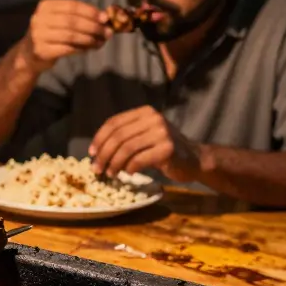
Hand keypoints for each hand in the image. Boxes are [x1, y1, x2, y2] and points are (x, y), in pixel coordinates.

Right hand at [23, 0, 112, 65]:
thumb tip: (105, 17)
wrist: (28, 54)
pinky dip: (81, 49)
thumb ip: (78, 17)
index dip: (90, 11)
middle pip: (72, 21)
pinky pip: (66, 49)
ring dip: (89, 39)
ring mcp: (38, 35)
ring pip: (71, 36)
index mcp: (45, 6)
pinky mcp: (41, 51)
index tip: (105, 18)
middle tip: (107, 32)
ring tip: (100, 42)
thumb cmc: (50, 35)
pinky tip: (89, 49)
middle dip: (93, 26)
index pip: (72, 5)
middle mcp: (39, 19)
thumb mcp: (59, 20)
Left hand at [89, 106, 203, 181]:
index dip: (99, 138)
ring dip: (114, 163)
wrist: (194, 160)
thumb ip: (124, 138)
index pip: (114, 122)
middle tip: (97, 168)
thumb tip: (96, 152)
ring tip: (110, 173)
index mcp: (145, 112)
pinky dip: (129, 168)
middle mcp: (154, 118)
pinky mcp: (168, 149)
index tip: (91, 153)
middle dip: (104, 154)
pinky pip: (139, 160)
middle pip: (119, 136)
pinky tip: (128, 173)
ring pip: (127, 148)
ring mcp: (162, 133)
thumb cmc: (163, 150)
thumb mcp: (144, 137)